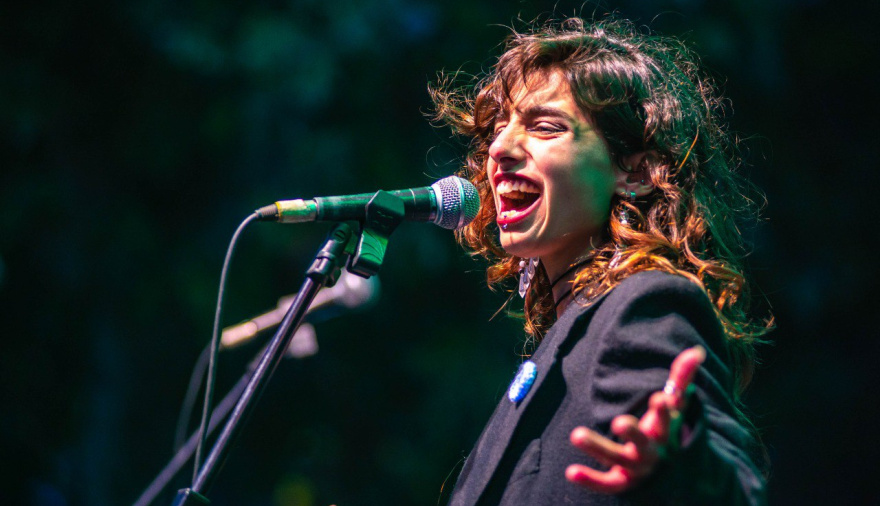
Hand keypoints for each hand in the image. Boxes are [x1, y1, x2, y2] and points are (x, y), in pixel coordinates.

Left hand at [564, 345, 705, 493]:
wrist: (670, 472)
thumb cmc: (667, 429)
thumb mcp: (675, 406)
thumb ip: (681, 378)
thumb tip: (696, 351)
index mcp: (664, 431)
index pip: (667, 420)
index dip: (664, 410)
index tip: (659, 398)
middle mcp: (651, 450)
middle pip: (642, 442)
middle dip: (632, 432)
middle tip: (619, 421)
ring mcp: (636, 467)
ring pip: (617, 459)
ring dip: (597, 447)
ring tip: (576, 434)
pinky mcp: (622, 481)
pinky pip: (607, 484)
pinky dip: (590, 480)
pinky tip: (570, 472)